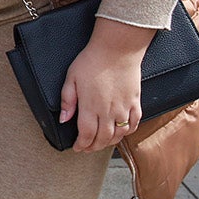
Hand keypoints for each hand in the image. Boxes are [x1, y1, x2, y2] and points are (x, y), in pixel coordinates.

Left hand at [59, 20, 154, 151]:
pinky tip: (121, 132)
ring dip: (109, 142)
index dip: (81, 144)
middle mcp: (108, 111)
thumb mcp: (71, 78)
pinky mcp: (135, 102)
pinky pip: (134, 123)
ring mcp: (124, 108)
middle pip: (102, 138)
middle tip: (87, 148)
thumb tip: (64, 119)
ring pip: (119, 134)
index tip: (77, 147)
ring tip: (102, 143)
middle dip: (93, 147)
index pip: (86, 134)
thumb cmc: (92, 61)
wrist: (117, 49)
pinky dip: (127, 132)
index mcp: (90, 107)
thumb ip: (68, 101)